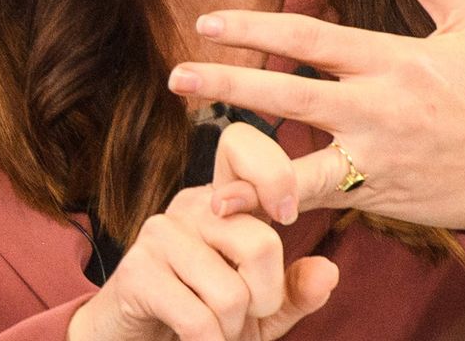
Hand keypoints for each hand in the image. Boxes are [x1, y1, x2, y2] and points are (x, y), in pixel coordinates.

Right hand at [66, 185, 337, 340]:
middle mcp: (191, 207)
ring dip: (232, 329)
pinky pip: (200, 320)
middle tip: (244, 315)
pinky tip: (194, 340)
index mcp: (222, 200)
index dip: (274, 173)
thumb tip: (327, 272)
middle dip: (265, 300)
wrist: (137, 339)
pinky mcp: (136, 271)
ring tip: (213, 327)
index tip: (287, 216)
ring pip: (232, 293)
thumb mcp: (259, 308)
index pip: (241, 143)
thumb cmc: (203, 315)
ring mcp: (159, 234)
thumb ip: (295, 291)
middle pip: (262, 244)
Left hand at [168, 0, 464, 249]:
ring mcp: (376, 158)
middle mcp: (378, 108)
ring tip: (201, 162)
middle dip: (230, 84)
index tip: (210, 23)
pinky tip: (235, 210)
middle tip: (176, 76)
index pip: (310, 37)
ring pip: (298, 161)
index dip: (256, 27)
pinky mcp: (379, 197)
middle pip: (289, 93)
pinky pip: (318, 201)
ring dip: (245, 162)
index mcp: (393, 58)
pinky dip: (276, 206)